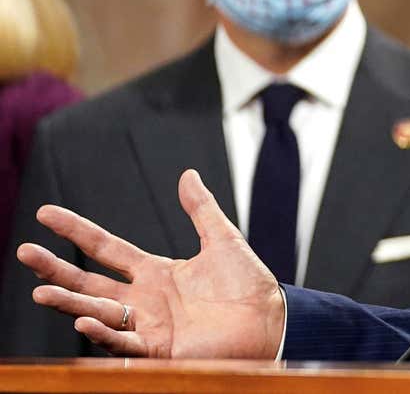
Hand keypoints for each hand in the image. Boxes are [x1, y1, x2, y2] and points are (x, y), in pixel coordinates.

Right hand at [17, 169, 284, 358]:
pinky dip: (103, 333)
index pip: (105, 248)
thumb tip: (187, 174)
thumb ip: (201, 209)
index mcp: (155, 271)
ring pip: (98, 312)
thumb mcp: (223, 239)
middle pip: (89, 282)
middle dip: (55, 270)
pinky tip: (84, 320)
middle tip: (23, 252)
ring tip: (40, 293)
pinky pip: (124, 341)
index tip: (46, 213)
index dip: (76, 231)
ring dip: (69, 304)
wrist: (272, 319)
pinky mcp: (159, 348)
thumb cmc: (249, 284)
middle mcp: (144, 299)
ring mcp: (148, 325)